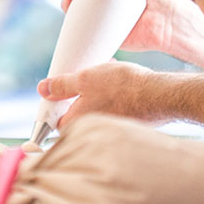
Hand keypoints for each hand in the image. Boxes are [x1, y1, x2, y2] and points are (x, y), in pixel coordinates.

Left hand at [36, 61, 160, 129]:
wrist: (161, 95)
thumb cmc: (123, 87)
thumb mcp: (85, 79)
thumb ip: (62, 86)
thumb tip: (43, 89)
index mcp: (79, 122)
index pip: (58, 121)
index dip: (56, 105)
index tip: (58, 91)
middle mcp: (96, 130)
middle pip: (79, 113)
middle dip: (79, 94)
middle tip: (84, 77)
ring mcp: (113, 127)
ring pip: (98, 107)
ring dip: (98, 91)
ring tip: (104, 73)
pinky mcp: (130, 123)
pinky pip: (114, 107)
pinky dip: (113, 95)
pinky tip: (120, 80)